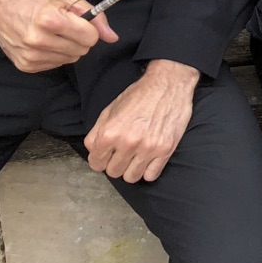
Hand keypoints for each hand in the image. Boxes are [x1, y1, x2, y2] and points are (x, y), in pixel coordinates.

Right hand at [0, 0, 117, 72]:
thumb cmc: (33, 0)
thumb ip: (94, 15)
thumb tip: (112, 37)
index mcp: (50, 20)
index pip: (90, 37)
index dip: (89, 29)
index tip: (79, 22)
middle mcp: (39, 40)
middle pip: (82, 50)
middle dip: (79, 38)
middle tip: (64, 27)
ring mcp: (31, 55)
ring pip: (71, 59)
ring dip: (67, 47)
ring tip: (52, 34)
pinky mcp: (26, 66)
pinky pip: (56, 65)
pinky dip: (54, 55)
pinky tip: (43, 42)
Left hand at [84, 60, 198, 183]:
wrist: (168, 85)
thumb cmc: (139, 95)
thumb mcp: (110, 109)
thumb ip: (96, 133)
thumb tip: (93, 151)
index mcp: (110, 132)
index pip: (96, 163)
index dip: (99, 159)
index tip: (105, 156)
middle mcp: (128, 143)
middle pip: (113, 172)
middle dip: (114, 164)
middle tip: (121, 153)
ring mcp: (148, 148)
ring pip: (131, 177)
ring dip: (130, 169)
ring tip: (134, 157)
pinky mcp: (165, 150)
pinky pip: (151, 176)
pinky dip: (147, 170)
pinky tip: (147, 158)